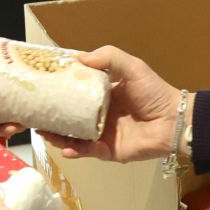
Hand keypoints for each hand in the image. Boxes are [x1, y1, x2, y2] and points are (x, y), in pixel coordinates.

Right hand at [42, 45, 182, 163]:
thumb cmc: (153, 92)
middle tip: (35, 115)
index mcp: (102, 95)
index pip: (74, 93)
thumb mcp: (132, 67)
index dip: (58, 92)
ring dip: (58, 136)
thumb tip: (78, 57)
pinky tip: (67, 148)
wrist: (174, 120)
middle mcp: (98, 115)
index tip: (40, 88)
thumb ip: (108, 57)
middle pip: (68, 118)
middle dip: (51, 118)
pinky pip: (88, 152)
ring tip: (44, 132)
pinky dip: (76, 150)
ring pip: (73, 137)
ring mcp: (102, 134)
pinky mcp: (109, 151)